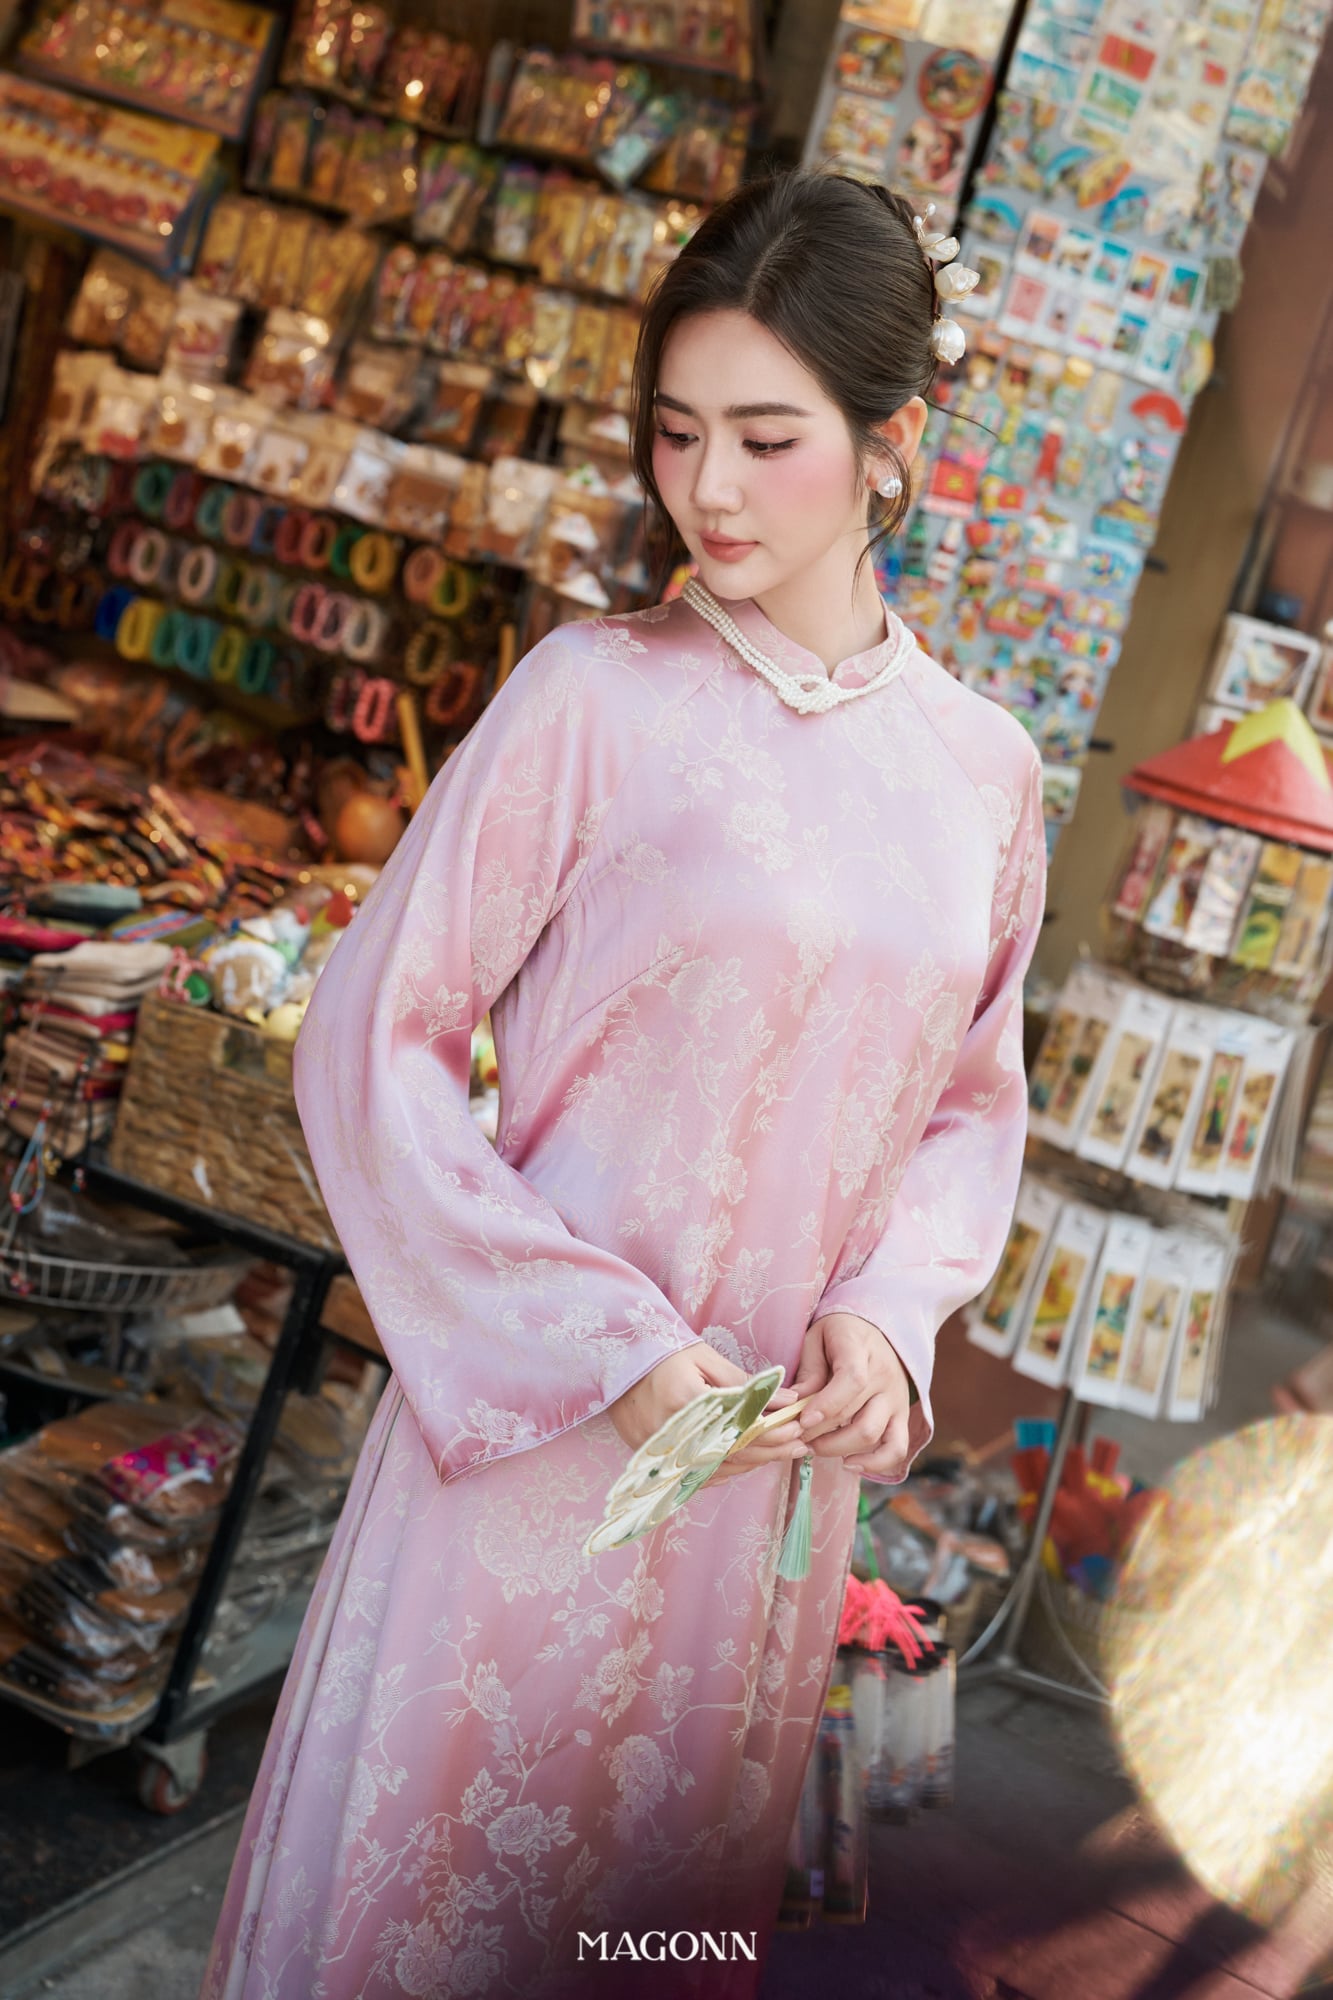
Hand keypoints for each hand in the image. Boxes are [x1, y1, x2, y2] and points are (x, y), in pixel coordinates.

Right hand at [607, 1343, 807, 1482]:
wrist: (618, 1364)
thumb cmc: (665, 1354)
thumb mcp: (706, 1360)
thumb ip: (747, 1384)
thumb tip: (788, 1400)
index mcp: (686, 1402)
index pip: (739, 1426)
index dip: (771, 1431)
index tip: (796, 1427)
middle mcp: (673, 1434)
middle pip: (732, 1453)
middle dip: (770, 1450)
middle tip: (798, 1445)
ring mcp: (662, 1453)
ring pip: (718, 1469)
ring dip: (753, 1463)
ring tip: (781, 1453)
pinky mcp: (656, 1462)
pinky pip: (698, 1476)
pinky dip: (726, 1470)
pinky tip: (748, 1462)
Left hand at [789, 1312, 913, 1479]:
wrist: (874, 1332)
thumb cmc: (838, 1336)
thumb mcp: (815, 1339)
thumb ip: (808, 1371)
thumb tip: (794, 1406)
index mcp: (861, 1349)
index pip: (852, 1380)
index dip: (826, 1405)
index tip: (803, 1420)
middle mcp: (885, 1376)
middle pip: (856, 1415)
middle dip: (820, 1433)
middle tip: (796, 1435)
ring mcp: (897, 1399)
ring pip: (872, 1435)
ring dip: (838, 1448)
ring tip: (814, 1446)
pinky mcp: (902, 1417)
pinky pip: (897, 1448)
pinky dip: (875, 1463)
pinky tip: (849, 1463)